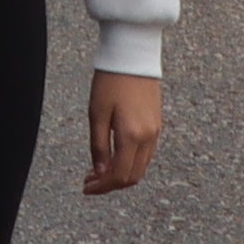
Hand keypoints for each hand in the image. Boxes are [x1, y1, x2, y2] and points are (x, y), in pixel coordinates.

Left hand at [82, 70, 162, 196]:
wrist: (133, 56)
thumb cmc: (110, 82)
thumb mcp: (97, 114)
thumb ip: (99, 146)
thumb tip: (100, 172)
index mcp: (132, 136)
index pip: (120, 176)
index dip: (102, 187)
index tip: (86, 188)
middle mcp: (148, 137)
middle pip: (133, 176)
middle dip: (110, 184)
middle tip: (89, 181)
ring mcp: (156, 131)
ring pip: (140, 166)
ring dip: (120, 173)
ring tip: (98, 170)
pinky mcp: (157, 124)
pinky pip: (146, 153)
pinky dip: (130, 161)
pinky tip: (113, 156)